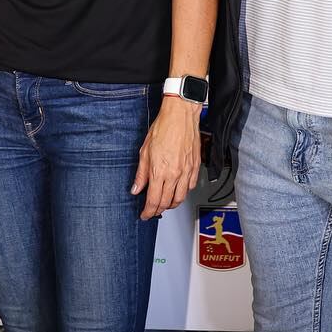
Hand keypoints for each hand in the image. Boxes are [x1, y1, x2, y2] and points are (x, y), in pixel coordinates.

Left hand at [132, 98, 201, 219]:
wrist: (180, 116)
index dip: (148, 211)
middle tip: (153, 210)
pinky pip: (190, 187)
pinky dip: (183, 192)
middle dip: (158, 210)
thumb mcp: (144, 151)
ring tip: (165, 203)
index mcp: (159, 171)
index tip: (144, 214)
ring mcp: (186, 172)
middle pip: (167, 202)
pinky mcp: (195, 167)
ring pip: (180, 198)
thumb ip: (141, 173)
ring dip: (171, 204)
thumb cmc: (163, 128)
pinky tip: (178, 189)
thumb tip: (136, 188)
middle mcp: (174, 174)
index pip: (153, 200)